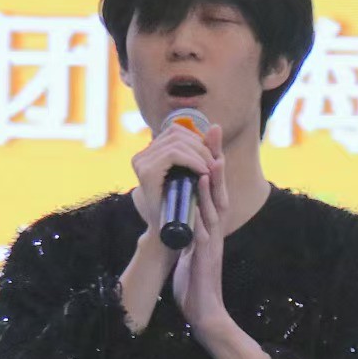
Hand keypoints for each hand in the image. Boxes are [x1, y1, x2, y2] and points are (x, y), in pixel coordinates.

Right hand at [129, 117, 216, 235]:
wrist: (172, 233)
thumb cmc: (185, 204)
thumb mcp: (196, 172)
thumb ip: (204, 150)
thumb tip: (216, 125)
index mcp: (148, 154)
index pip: (175, 131)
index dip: (196, 139)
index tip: (210, 156)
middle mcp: (141, 156)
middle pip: (176, 133)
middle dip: (200, 146)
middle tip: (214, 164)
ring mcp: (141, 163)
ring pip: (176, 142)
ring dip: (199, 154)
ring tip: (210, 169)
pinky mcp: (146, 172)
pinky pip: (174, 154)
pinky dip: (193, 161)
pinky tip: (203, 172)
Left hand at [171, 124, 230, 333]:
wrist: (202, 312)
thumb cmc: (194, 283)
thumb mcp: (189, 250)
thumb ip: (188, 230)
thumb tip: (180, 215)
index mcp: (209, 225)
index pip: (212, 187)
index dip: (211, 161)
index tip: (208, 136)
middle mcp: (214, 229)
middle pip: (219, 188)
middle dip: (216, 158)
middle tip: (215, 131)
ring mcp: (213, 241)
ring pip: (216, 206)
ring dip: (215, 181)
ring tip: (213, 156)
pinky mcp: (206, 255)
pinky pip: (205, 227)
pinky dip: (204, 208)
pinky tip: (201, 194)